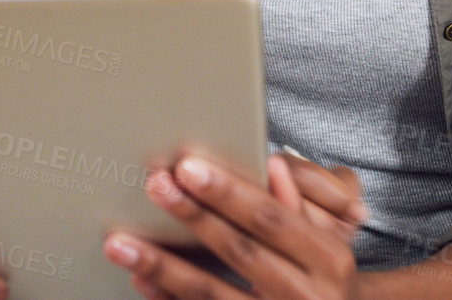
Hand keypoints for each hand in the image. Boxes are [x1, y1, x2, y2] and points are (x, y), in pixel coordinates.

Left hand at [105, 154, 362, 299]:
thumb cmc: (325, 279)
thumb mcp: (329, 243)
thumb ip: (297, 207)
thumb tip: (272, 165)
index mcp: (329, 260)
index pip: (271, 218)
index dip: (229, 192)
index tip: (189, 167)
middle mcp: (306, 296)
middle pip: (240, 252)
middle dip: (193, 217)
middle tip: (155, 186)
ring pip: (211, 294)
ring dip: (164, 266)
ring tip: (121, 241)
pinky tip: (141, 279)